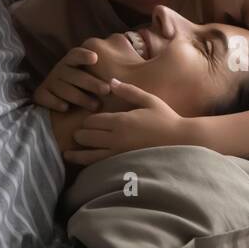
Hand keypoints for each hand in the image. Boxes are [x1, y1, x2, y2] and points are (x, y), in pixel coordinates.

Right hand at [33, 45, 109, 111]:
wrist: (62, 100)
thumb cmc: (89, 84)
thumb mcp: (101, 70)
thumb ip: (114, 60)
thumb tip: (132, 50)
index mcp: (73, 61)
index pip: (76, 54)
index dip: (83, 55)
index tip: (94, 58)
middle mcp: (61, 69)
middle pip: (74, 74)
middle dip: (90, 82)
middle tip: (106, 90)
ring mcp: (51, 82)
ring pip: (63, 88)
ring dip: (79, 96)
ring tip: (95, 105)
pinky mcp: (41, 95)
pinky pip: (46, 97)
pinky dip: (55, 102)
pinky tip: (66, 108)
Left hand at [63, 79, 193, 164]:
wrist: (181, 141)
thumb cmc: (166, 119)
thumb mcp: (149, 100)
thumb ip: (128, 91)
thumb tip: (111, 81)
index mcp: (120, 120)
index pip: (92, 121)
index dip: (87, 121)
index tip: (88, 122)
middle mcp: (115, 137)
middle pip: (86, 136)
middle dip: (81, 135)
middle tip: (78, 135)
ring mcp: (118, 153)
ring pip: (88, 154)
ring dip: (77, 153)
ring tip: (67, 154)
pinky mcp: (123, 164)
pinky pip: (100, 166)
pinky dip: (89, 165)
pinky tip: (84, 166)